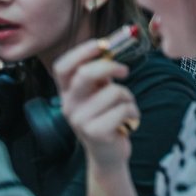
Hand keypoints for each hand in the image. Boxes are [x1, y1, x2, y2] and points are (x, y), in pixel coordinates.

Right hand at [54, 40, 139, 170]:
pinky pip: (123, 109)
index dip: (81, 51)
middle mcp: (69, 105)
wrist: (108, 152)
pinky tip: (128, 121)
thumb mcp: (100, 91)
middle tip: (124, 71)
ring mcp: (80, 120)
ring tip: (125, 106)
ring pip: (113, 92)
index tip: (102, 44)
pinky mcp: (95, 133)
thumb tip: (113, 43)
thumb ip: (101, 71)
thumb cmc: (107, 115)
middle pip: (85, 73)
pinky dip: (133, 111)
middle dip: (111, 66)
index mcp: (67, 92)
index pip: (62, 67)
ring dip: (128, 96)